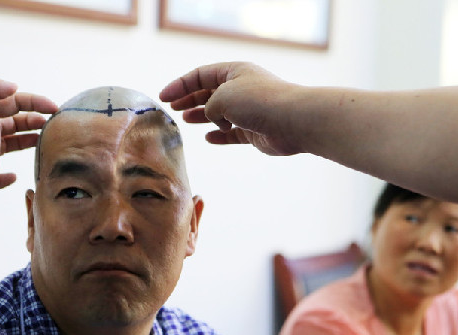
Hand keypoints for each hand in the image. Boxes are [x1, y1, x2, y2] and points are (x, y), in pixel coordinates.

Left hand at [0, 77, 57, 203]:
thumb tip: (14, 86)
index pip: (15, 103)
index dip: (35, 103)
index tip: (53, 107)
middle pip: (18, 123)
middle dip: (37, 120)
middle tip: (55, 123)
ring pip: (14, 146)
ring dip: (31, 141)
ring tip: (47, 140)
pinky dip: (8, 178)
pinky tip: (15, 176)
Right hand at [160, 62, 305, 155]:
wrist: (293, 121)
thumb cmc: (259, 101)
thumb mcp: (223, 96)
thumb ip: (209, 105)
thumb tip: (214, 118)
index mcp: (234, 72)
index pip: (200, 75)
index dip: (180, 85)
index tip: (164, 98)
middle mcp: (241, 89)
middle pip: (209, 92)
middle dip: (190, 99)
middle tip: (173, 109)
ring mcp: (249, 110)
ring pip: (220, 113)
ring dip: (203, 116)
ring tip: (187, 120)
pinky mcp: (255, 131)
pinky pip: (233, 133)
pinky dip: (220, 135)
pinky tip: (209, 138)